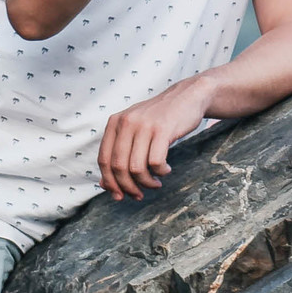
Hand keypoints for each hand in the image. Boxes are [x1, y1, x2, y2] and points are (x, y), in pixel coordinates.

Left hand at [98, 73, 214, 199]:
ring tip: (155, 183)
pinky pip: (155, 162)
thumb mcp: (134, 130)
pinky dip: (160, 172)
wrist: (187, 97)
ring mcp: (144, 125)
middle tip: (139, 195)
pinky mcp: (162, 129)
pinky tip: (166, 170)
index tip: (119, 195)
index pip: (104, 160)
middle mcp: (126, 122)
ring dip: (146, 182)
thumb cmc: (160, 118)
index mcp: (114, 123)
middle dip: (128, 187)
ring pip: (136, 167)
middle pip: (119, 167)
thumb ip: (119, 153)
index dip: (110, 182)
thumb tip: (104, 184)